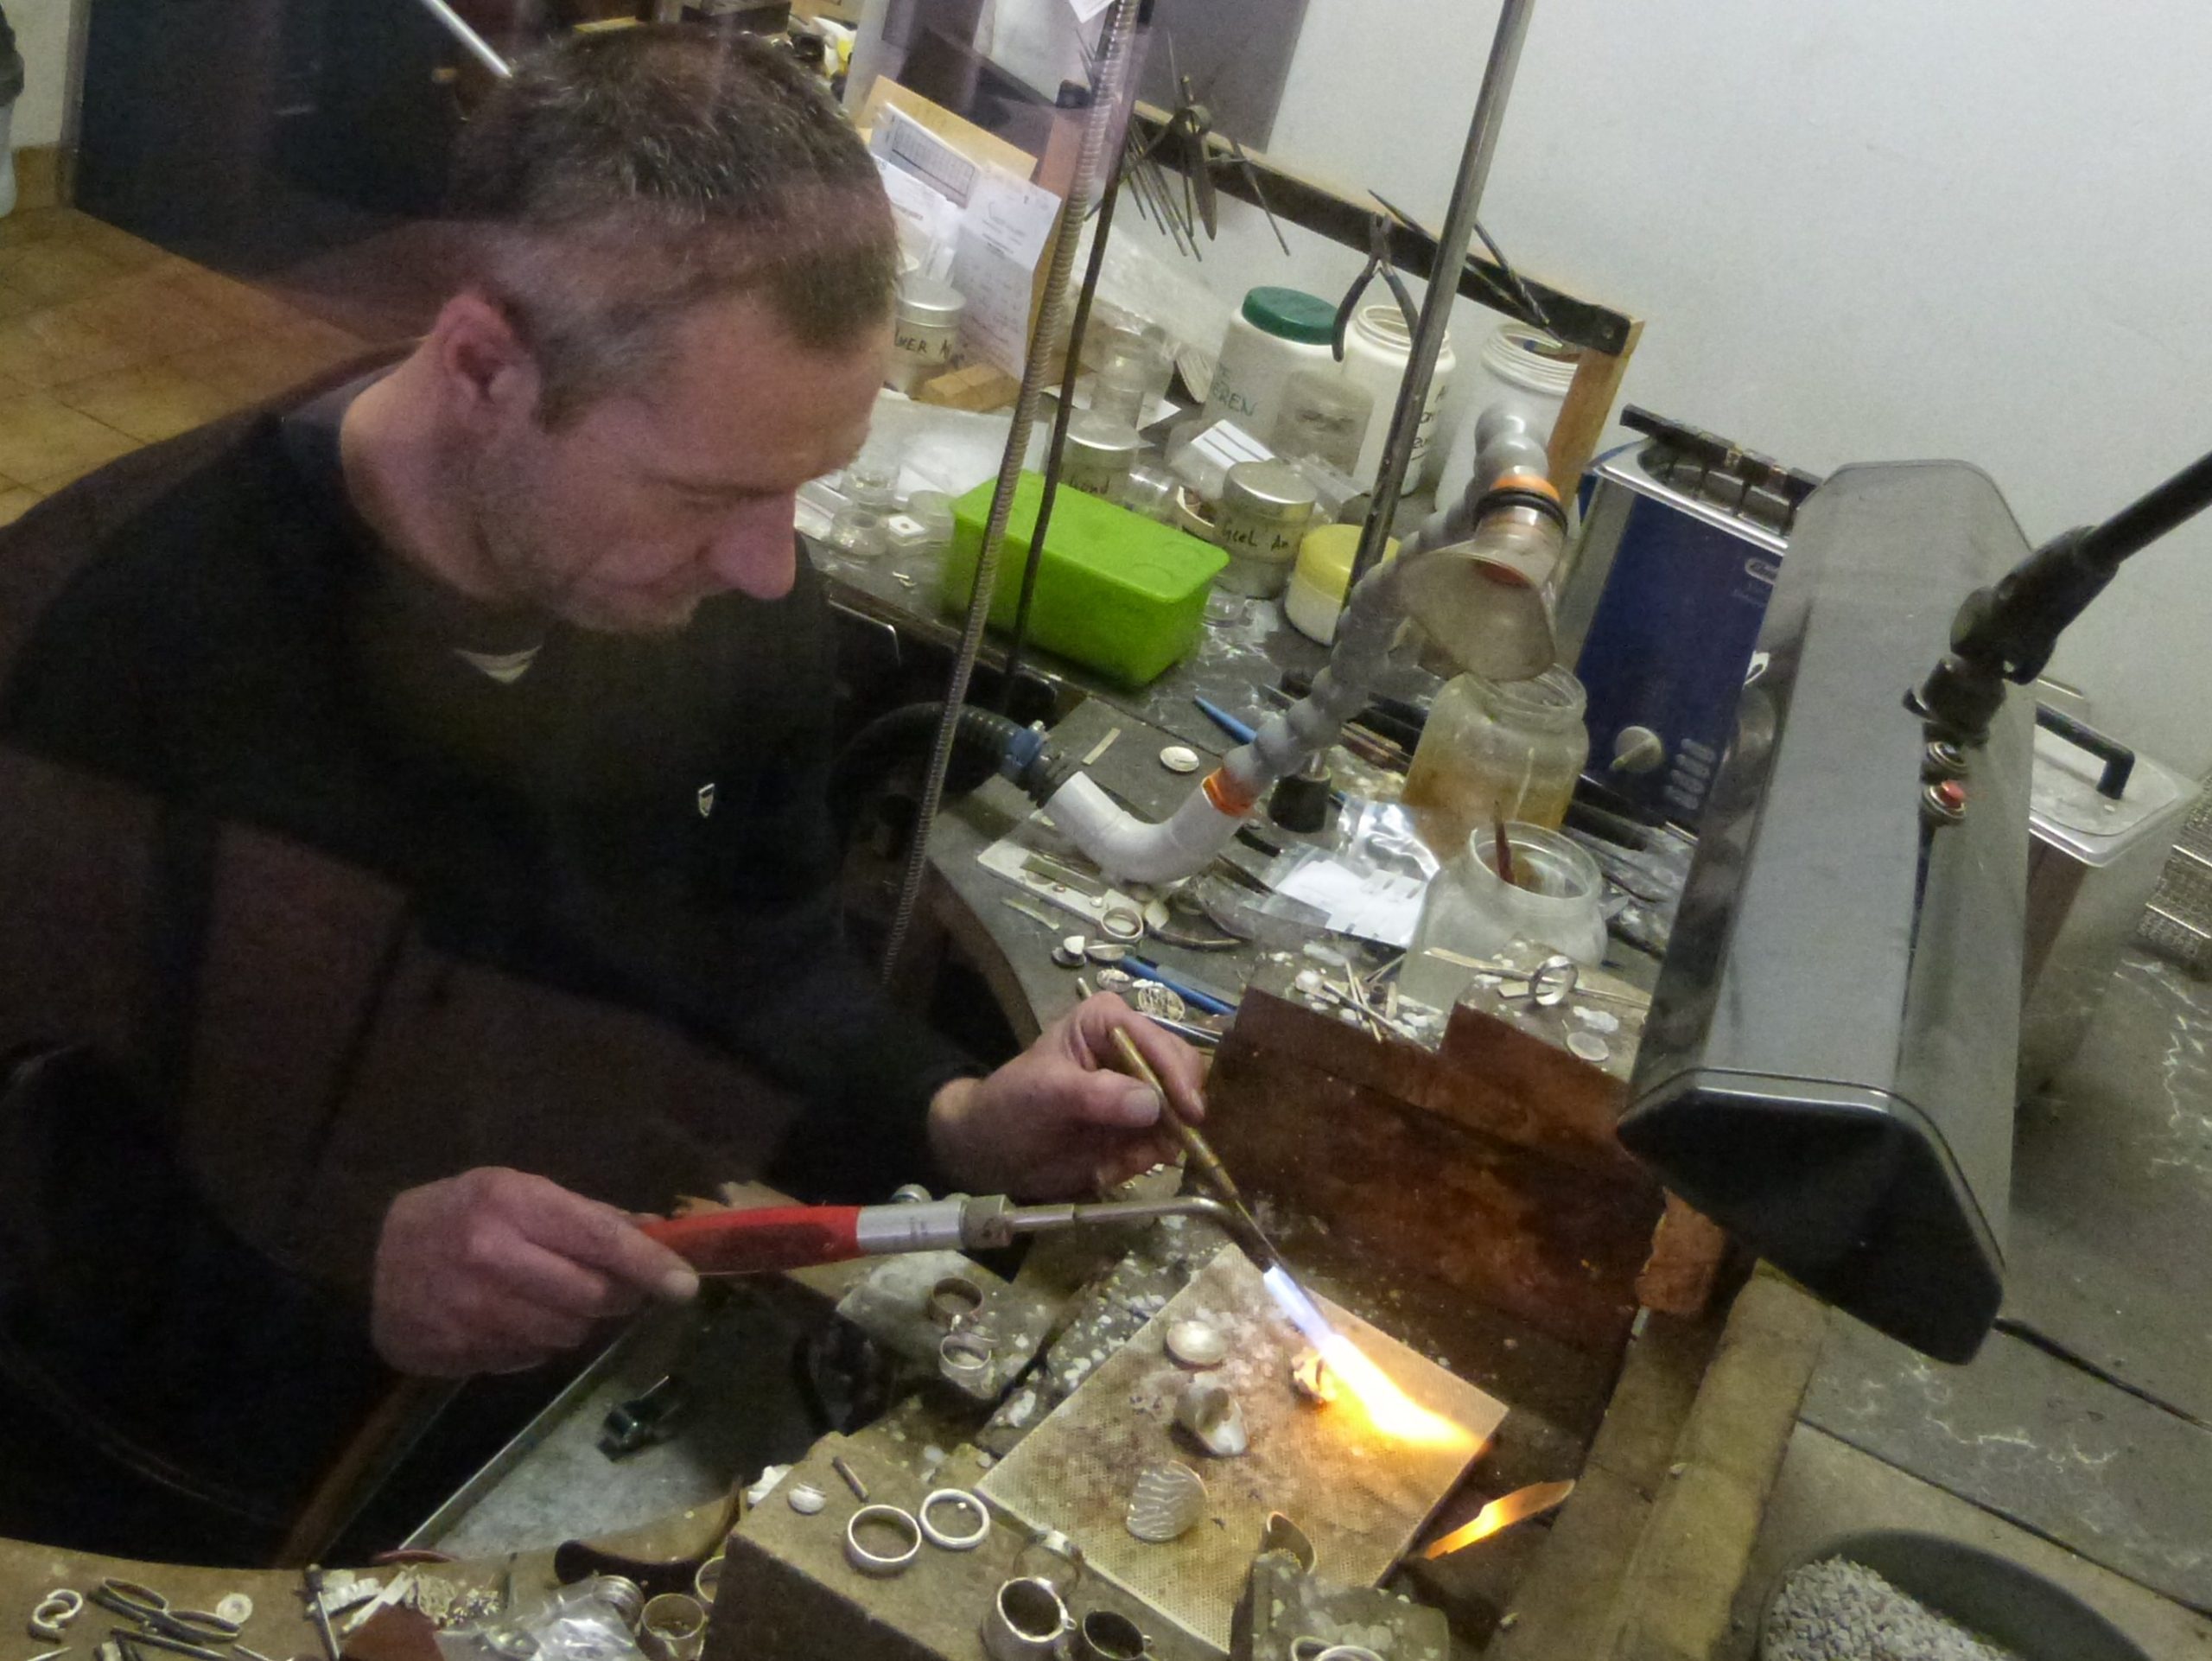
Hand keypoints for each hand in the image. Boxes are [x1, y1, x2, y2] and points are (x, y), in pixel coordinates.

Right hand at [371, 1167, 699, 1376]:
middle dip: (618, 1296)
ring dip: (578, 1321)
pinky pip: (529, 1357)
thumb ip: (588, 1215)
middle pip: (591, 1297)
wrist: (369, 1258)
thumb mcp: (518, 1191)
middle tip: (622, 1289)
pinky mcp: (454, 1351)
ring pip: (566, 1334)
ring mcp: (468, 1310)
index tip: (686, 1285)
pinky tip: (517, 1318)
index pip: (600, 1240)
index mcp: (510, 1204)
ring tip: (556, 1298)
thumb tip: (658, 1231)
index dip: (650, 1264)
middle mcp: (488, 1257)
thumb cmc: (460, 1213)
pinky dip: (538, 1342)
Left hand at [927, 992, 1207, 1198]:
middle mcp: (1133, 1050)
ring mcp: (1141, 1090)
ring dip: (1155, 1146)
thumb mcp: (1046, 1093)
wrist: (993, 1150)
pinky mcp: (1140, 1127)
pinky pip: (1162, 1145)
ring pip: (1181, 1115)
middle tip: (1162, 1146)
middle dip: (1176, 1114)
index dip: (1177, 1076)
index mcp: (1109, 1022)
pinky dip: (1140, 1161)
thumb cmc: (1011, 1105)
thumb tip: (1152, 1104)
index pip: (1159, 1042)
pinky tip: (1106, 1168)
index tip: (1188, 1113)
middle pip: (1184, 1075)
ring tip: (1116, 1162)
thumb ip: (1097, 1094)